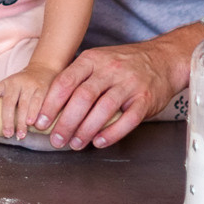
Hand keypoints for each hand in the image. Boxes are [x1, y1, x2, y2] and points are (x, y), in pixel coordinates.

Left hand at [0, 63, 58, 139]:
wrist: (42, 70)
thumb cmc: (22, 87)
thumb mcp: (11, 89)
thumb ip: (6, 103)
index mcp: (4, 84)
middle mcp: (14, 83)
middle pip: (8, 102)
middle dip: (7, 120)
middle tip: (8, 134)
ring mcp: (28, 84)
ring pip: (23, 104)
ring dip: (21, 122)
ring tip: (20, 134)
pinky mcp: (41, 88)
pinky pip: (37, 102)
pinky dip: (34, 114)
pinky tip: (32, 124)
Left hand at [34, 38, 189, 149]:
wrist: (164, 59)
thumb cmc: (124, 64)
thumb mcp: (99, 60)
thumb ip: (78, 78)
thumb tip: (51, 105)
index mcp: (93, 59)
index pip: (66, 81)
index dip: (50, 104)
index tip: (40, 122)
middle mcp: (110, 69)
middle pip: (82, 98)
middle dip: (66, 122)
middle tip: (56, 140)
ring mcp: (129, 84)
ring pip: (103, 109)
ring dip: (86, 130)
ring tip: (75, 144)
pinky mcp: (145, 99)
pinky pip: (127, 120)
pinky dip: (112, 134)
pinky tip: (99, 142)